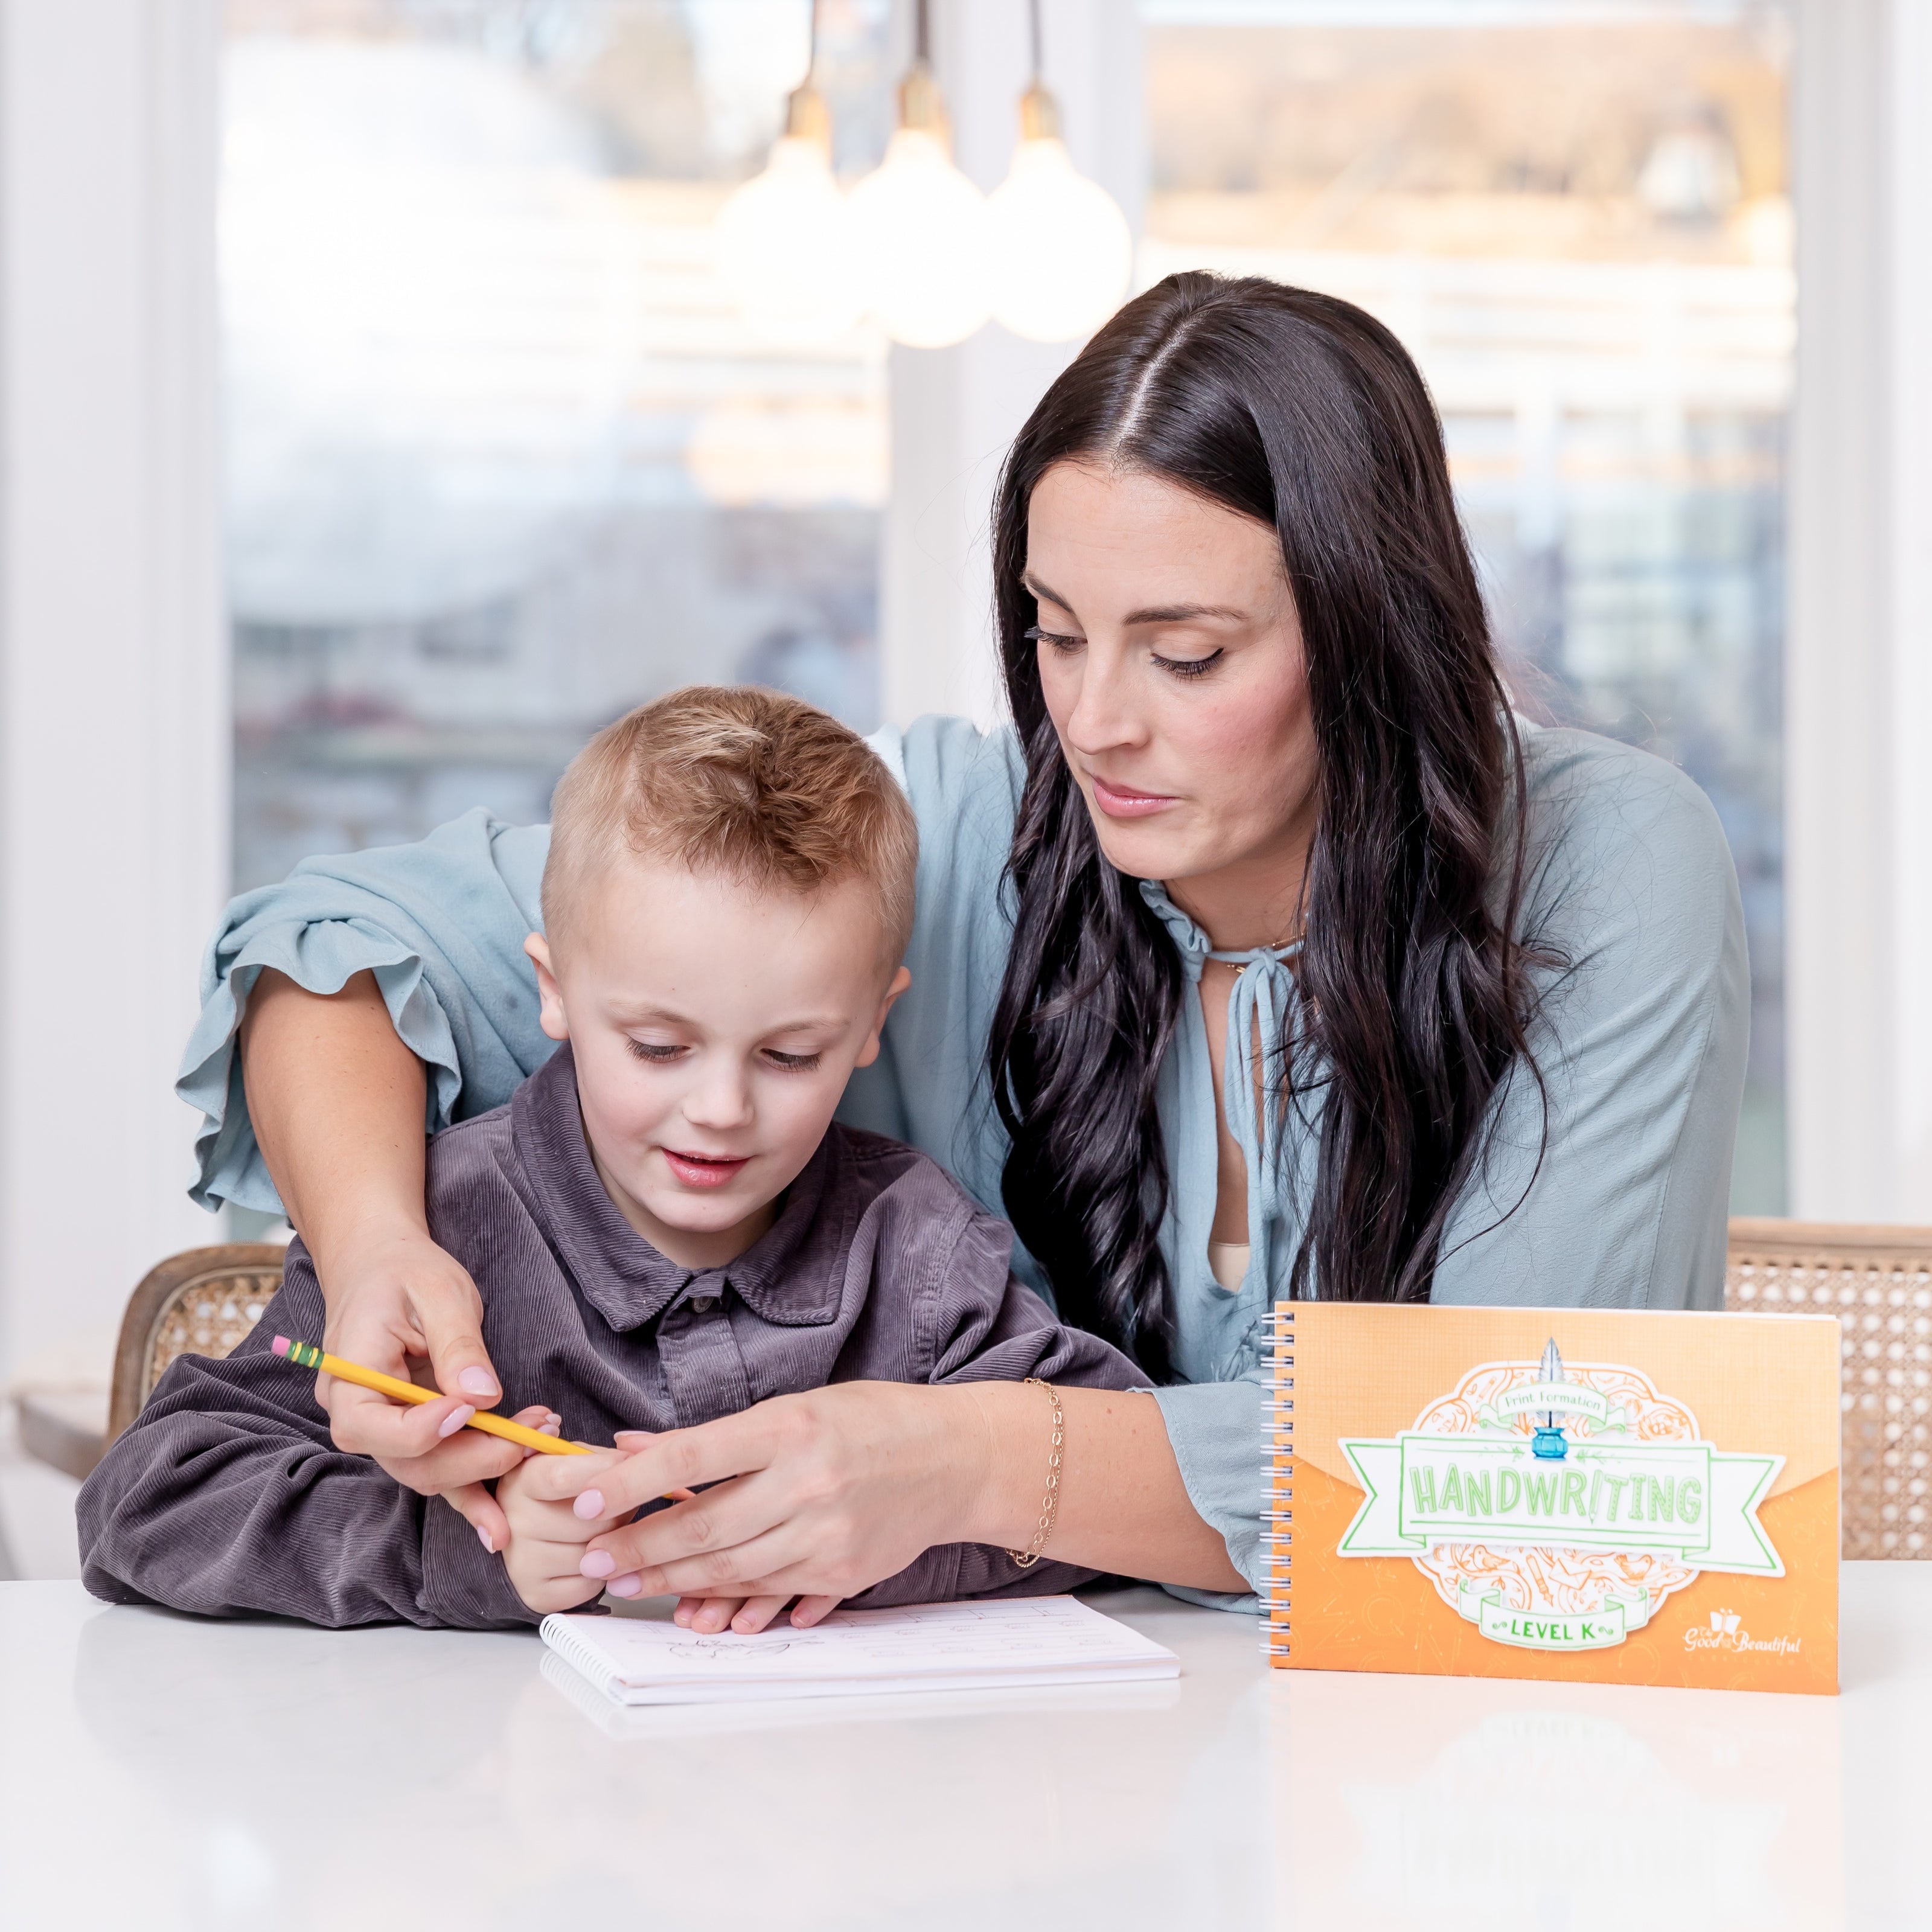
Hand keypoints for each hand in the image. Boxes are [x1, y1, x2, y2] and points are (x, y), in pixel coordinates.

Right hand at [315, 1220, 522, 1550]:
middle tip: (530, 1438)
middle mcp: (356, 1414)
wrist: (381, 1264)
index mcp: (348, 1376)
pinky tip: (500, 1523)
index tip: (474, 1408)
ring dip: (483, 1470)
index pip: (375, 1427)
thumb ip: (458, 1345)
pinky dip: (471, 1491)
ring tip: (538, 1449)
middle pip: (408, 1461)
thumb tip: (484, 1396)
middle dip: (473, 1458)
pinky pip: (438, 1469)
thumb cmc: (406, 1271)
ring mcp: (382, 1429)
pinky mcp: (411, 1433)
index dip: (426, 1428)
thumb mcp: (438, 1293)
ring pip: (427, 1473)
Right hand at [495, 1445, 633, 1614]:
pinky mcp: (535, 1595)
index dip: (604, 1472)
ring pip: (594, 1556)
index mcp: (522, 1479)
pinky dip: (603, 1573)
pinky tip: (594, 1556)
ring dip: (614, 1544)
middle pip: (589, 1521)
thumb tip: (628, 1461)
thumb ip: (598, 1456)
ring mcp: (521, 1562)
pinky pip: (591, 1587)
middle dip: (619, 1512)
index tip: (628, 1467)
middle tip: (621, 1506)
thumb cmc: (561, 1491)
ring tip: (607, 1530)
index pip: (561, 1477)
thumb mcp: (572, 1460)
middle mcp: (514, 1522)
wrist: (530, 1535)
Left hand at [558, 1384, 989, 1620]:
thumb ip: (713, 1437)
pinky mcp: (842, 1573)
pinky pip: (772, 1595)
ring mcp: (827, 1535)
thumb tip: (631, 1448)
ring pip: (730, 1571)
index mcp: (790, 1427)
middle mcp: (808, 1483)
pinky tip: (696, 1607)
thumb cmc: (869, 1421)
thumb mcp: (793, 1406)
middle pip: (703, 1528)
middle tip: (593, 1559)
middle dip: (638, 1548)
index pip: (690, 1458)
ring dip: (671, 1582)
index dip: (629, 1484)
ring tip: (629, 1583)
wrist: (954, 1459)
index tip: (582, 1499)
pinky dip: (730, 1603)